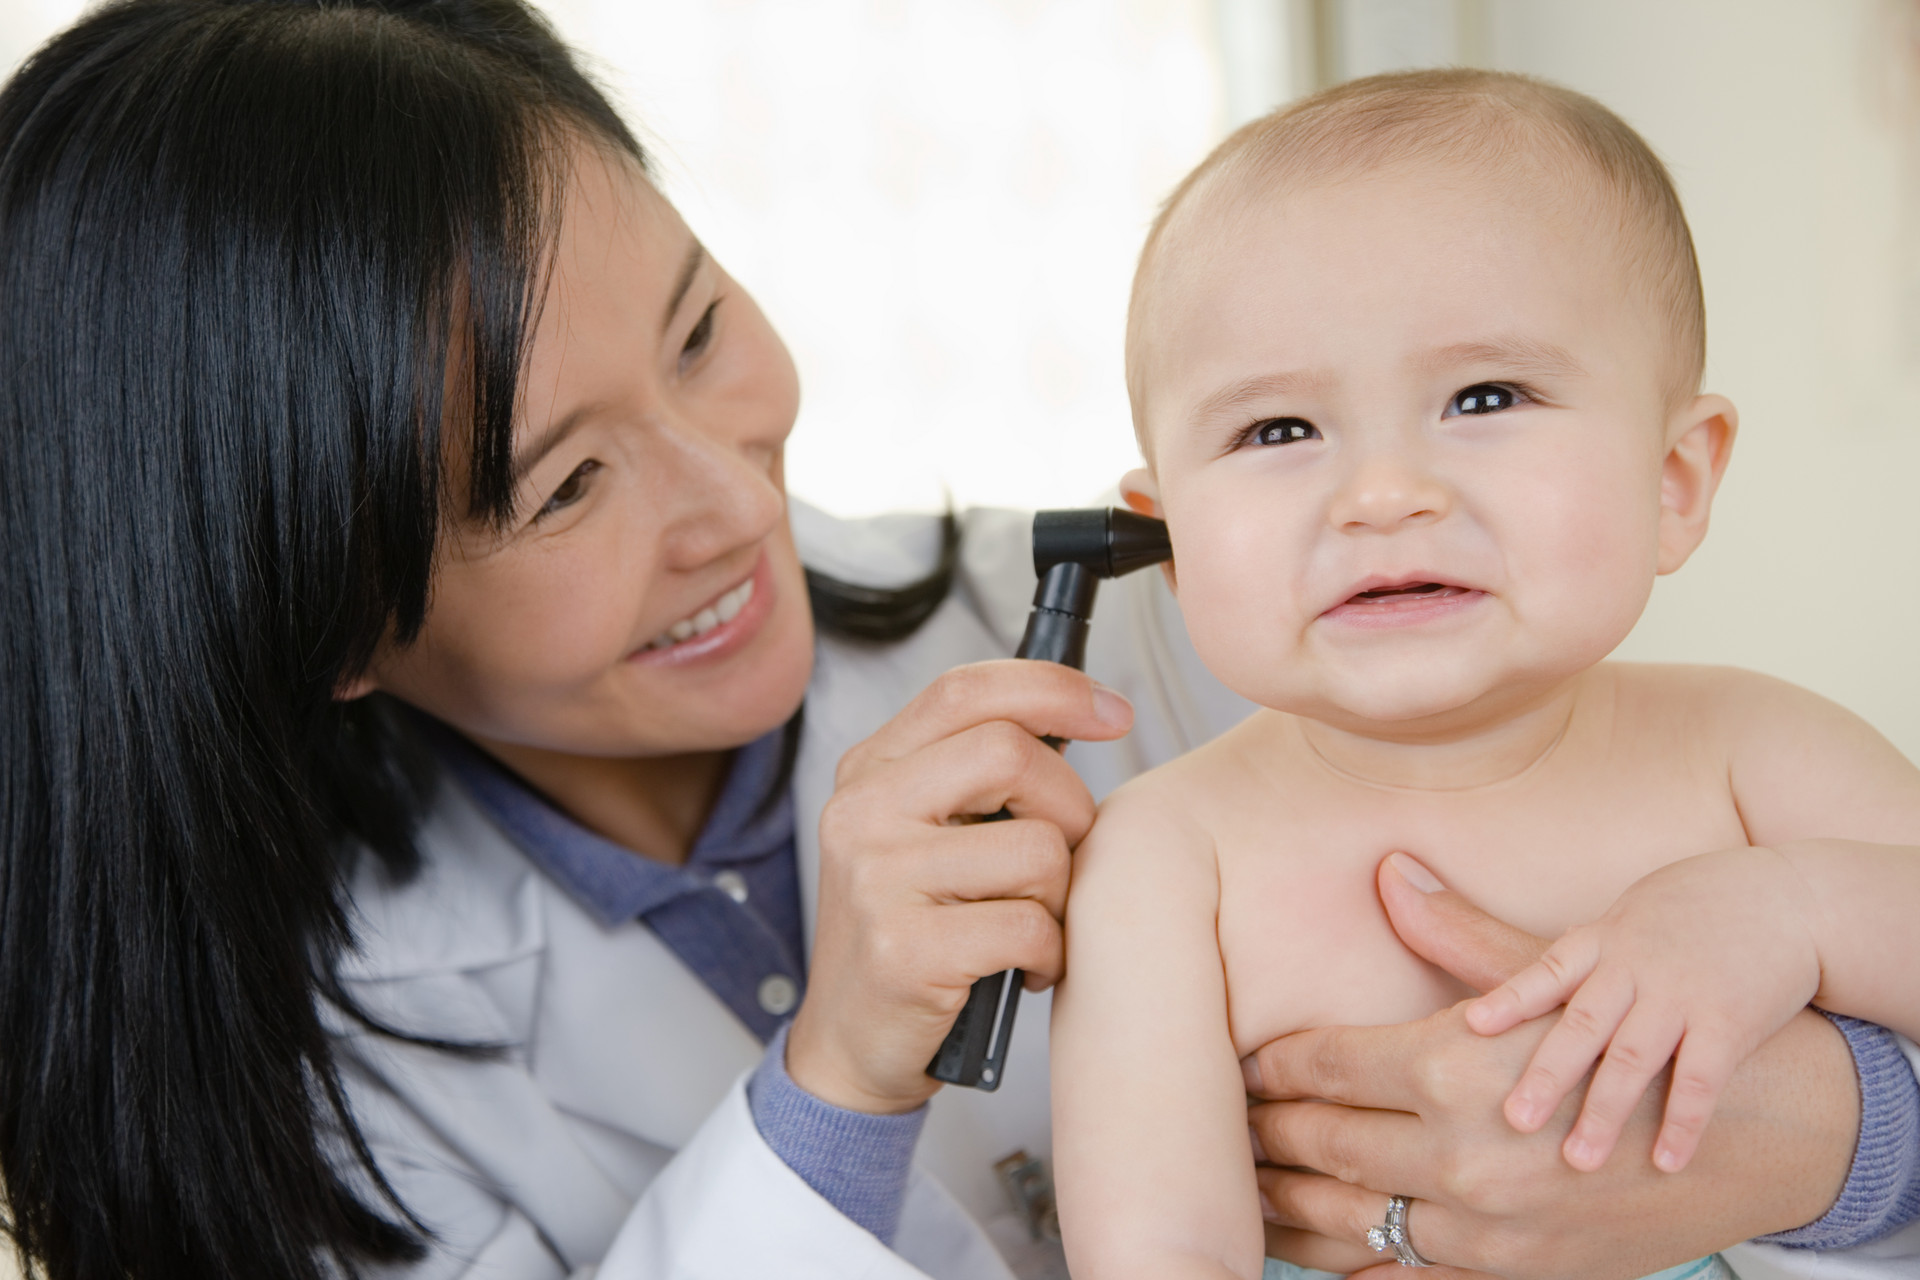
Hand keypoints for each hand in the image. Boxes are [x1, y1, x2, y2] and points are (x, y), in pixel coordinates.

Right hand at [785, 659, 1132, 1113]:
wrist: (848, 1046)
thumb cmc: (911, 933)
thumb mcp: (922, 834)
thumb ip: (973, 774)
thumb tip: (1077, 715)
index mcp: (871, 772)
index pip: (965, 690)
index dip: (1052, 688)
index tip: (1111, 712)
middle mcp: (864, 813)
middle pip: (1011, 753)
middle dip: (1068, 807)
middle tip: (1059, 858)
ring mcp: (879, 880)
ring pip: (1034, 848)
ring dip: (1059, 895)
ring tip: (1031, 922)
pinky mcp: (906, 951)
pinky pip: (1029, 926)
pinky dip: (1049, 953)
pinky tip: (1023, 966)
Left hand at [1244, 854, 1855, 1278]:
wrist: (1774, 1126)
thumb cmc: (1651, 1030)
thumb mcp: (1551, 972)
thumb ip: (1454, 935)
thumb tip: (1388, 873)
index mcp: (1458, 1066)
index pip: (1324, 1066)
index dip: (1269, 1068)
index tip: (1238, 1070)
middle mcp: (1466, 1153)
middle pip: (1324, 1145)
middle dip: (1266, 1137)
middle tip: (1225, 1130)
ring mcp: (1492, 1229)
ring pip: (1352, 1224)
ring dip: (1290, 1210)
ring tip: (1248, 1191)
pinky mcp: (1522, 1277)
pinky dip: (1357, 1270)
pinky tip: (1320, 1252)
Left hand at [1467, 847, 1820, 1172]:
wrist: (1786, 898)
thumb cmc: (1690, 911)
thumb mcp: (1626, 915)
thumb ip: (1580, 955)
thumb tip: (1503, 959)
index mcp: (1602, 942)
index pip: (1546, 971)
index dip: (1509, 998)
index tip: (1472, 1026)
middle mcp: (1635, 966)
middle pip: (1582, 1024)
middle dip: (1546, 1073)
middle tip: (1513, 1120)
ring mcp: (1682, 993)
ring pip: (1634, 1057)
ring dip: (1605, 1111)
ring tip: (1577, 1160)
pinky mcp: (1731, 1021)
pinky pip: (1702, 1078)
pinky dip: (1683, 1121)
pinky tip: (1666, 1162)